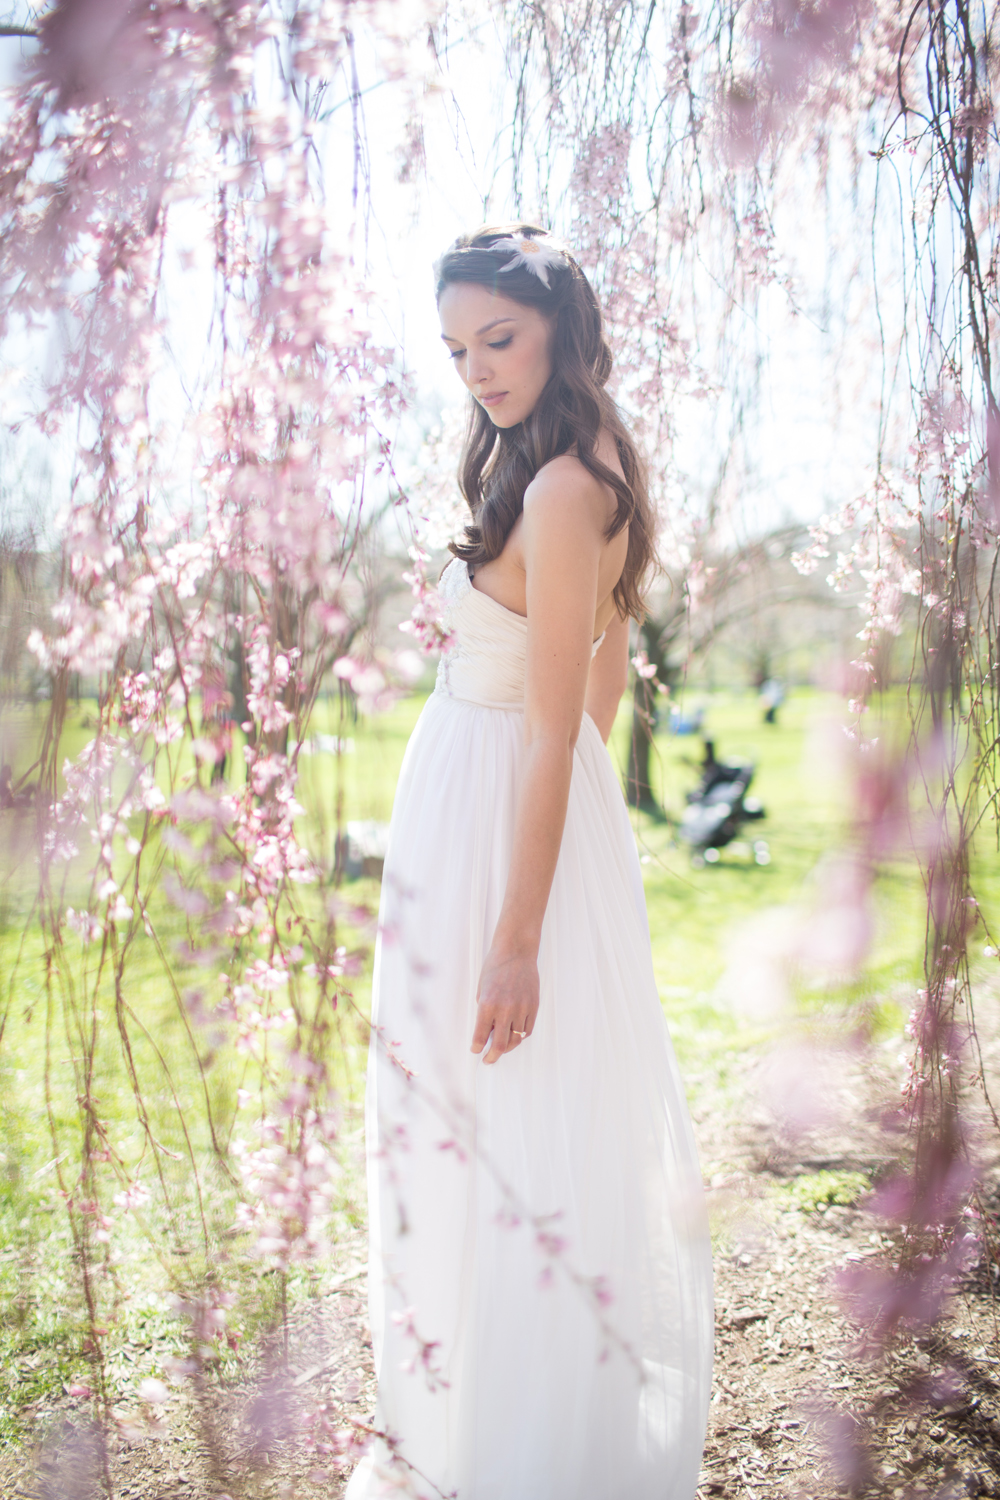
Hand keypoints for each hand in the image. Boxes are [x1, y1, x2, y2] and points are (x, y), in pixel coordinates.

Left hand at [471, 946, 538, 1064]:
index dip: (476, 1048)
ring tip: (501, 1048)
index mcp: (487, 1004)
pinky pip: (527, 1030)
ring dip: (507, 1047)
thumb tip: (486, 1031)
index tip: (475, 1051)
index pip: (480, 1036)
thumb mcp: (482, 988)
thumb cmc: (495, 967)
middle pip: (499, 1045)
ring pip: (515, 1040)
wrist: (516, 951)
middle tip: (488, 1060)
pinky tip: (513, 1034)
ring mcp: (521, 1008)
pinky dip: (520, 1036)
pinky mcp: (533, 1006)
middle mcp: (505, 1009)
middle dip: (492, 1057)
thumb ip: (484, 1010)